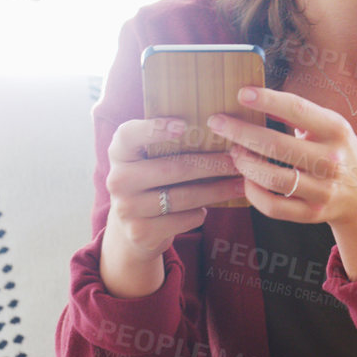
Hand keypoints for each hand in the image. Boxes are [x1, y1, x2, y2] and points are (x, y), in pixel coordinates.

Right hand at [102, 116, 245, 258]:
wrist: (131, 228)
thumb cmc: (151, 184)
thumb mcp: (148, 162)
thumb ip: (168, 147)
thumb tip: (220, 134)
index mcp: (119, 153)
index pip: (129, 135)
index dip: (154, 128)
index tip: (183, 125)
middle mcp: (117, 179)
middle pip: (171, 168)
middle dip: (210, 164)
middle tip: (236, 161)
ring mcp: (127, 208)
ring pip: (182, 196)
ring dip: (216, 190)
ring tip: (239, 184)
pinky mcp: (141, 232)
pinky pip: (183, 219)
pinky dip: (200, 213)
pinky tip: (207, 208)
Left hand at [207, 86, 356, 227]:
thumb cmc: (337, 151)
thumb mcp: (329, 126)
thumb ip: (297, 114)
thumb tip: (253, 96)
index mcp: (336, 130)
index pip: (298, 110)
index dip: (268, 101)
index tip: (242, 94)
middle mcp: (332, 160)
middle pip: (276, 145)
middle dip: (240, 132)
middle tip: (218, 123)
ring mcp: (323, 190)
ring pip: (272, 178)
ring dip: (245, 164)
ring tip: (234, 152)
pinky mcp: (313, 213)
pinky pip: (273, 206)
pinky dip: (253, 193)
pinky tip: (246, 180)